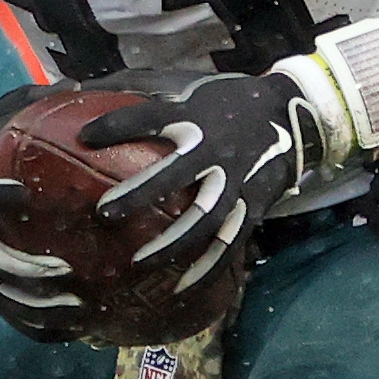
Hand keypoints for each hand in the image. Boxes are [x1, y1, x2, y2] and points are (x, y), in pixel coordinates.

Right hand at [0, 83, 94, 340]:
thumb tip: (76, 84)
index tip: (26, 193)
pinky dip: (38, 327)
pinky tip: (76, 333)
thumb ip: (22, 107)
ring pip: (1, 297)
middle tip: (68, 270)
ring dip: (39, 308)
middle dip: (27, 270)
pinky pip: (7, 315)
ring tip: (82, 310)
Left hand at [80, 71, 321, 291]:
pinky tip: (182, 287)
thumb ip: (154, 100)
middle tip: (104, 214)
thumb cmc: (232, 102)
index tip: (85, 137)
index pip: (151, 118)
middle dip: (140, 194)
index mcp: (197, 117)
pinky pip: (230, 241)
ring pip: (204, 217)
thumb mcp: (195, 92)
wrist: (292, 111)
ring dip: (172, 242)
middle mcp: (216, 148)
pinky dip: (208, 266)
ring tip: (139, 262)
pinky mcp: (254, 203)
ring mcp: (237, 179)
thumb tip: (100, 100)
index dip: (118, 126)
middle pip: (175, 174)